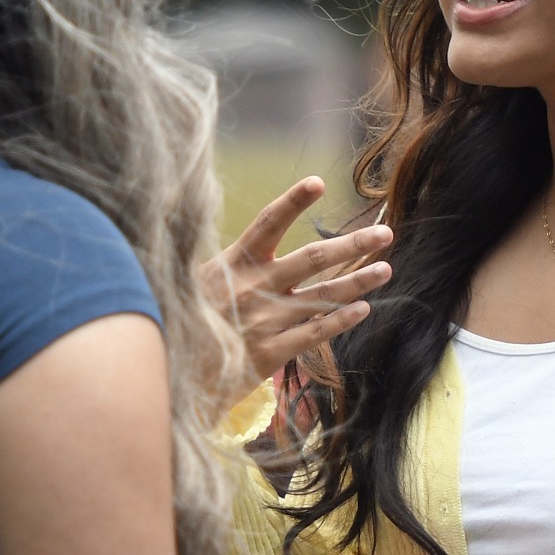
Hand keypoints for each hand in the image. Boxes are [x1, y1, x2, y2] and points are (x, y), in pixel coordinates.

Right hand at [201, 178, 392, 399]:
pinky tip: (363, 308)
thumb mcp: (191, 279)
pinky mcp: (270, 354)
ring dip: (358, 282)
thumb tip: (232, 233)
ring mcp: (265, 321)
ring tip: (385, 270)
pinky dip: (340, 320)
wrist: (169, 372)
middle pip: (312, 258)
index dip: (293, 202)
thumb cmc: (181, 321)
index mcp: (232, 264)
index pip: (267, 223)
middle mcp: (254, 288)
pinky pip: (314, 333)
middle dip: (352, 245)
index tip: (318, 183)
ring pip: (322, 297)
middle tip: (384, 234)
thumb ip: (221, 259)